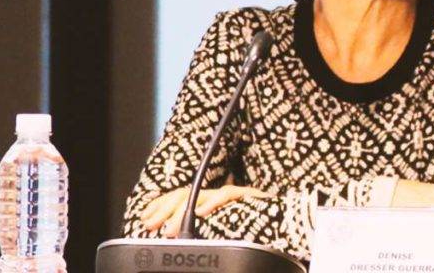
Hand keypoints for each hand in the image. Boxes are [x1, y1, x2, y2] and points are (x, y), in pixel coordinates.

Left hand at [140, 185, 271, 236]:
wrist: (288, 223)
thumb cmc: (256, 232)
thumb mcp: (221, 232)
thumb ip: (204, 233)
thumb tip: (176, 239)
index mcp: (210, 204)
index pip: (181, 197)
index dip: (161, 205)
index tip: (145, 218)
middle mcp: (219, 196)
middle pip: (187, 194)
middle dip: (165, 208)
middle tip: (152, 225)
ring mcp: (233, 195)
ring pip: (202, 194)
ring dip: (182, 211)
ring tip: (169, 227)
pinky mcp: (248, 196)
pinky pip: (228, 194)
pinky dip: (214, 202)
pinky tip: (201, 212)